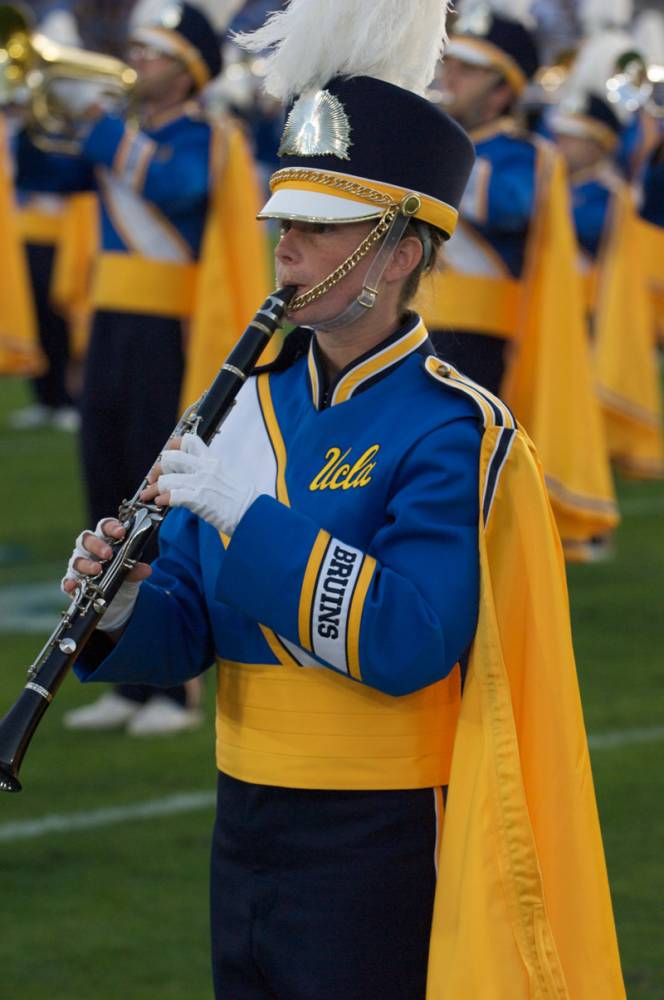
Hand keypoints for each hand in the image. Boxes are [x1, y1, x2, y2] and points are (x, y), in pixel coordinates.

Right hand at [61, 519, 151, 631]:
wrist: (116, 598)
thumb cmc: (121, 576)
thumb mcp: (131, 572)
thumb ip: (136, 569)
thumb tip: (146, 570)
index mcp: (104, 540)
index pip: (104, 527)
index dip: (111, 527)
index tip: (121, 532)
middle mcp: (88, 550)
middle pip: (86, 539)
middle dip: (97, 545)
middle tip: (108, 553)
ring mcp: (79, 565)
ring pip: (76, 560)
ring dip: (86, 564)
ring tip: (97, 570)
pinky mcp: (73, 582)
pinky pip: (67, 581)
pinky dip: (69, 583)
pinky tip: (73, 585)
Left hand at [140, 434, 258, 536]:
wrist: (254, 513)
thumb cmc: (243, 500)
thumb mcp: (226, 477)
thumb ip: (209, 473)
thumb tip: (194, 476)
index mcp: (212, 461)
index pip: (188, 441)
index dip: (172, 446)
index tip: (166, 457)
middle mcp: (205, 469)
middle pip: (170, 458)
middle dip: (158, 469)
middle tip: (153, 480)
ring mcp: (201, 483)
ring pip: (167, 479)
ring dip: (156, 489)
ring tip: (151, 496)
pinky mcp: (199, 500)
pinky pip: (173, 496)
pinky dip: (163, 500)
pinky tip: (161, 503)